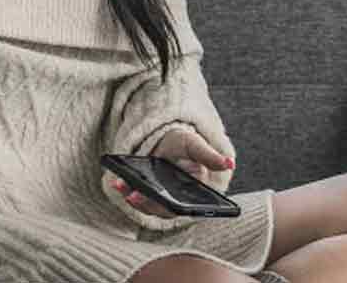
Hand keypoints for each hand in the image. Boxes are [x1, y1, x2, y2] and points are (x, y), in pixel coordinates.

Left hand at [109, 127, 235, 218]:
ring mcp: (158, 198)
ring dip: (133, 197)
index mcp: (192, 193)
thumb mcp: (195, 145)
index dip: (171, 206)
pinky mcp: (144, 193)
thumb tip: (229, 162)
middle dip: (146, 203)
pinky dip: (126, 190)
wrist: (166, 138)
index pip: (183, 206)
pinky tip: (117, 181)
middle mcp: (175, 199)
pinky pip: (135, 196)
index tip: (160, 200)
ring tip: (121, 185)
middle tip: (133, 194)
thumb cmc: (184, 143)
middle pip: (161, 208)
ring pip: (146, 205)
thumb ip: (209, 155)